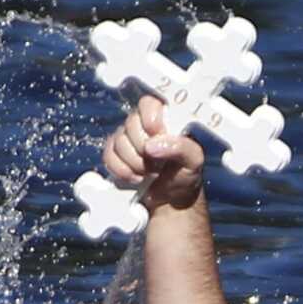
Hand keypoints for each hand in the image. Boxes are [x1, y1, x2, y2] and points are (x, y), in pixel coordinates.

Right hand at [101, 94, 205, 211]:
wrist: (171, 199)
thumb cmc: (186, 174)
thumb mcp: (194, 159)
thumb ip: (180, 147)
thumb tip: (152, 146)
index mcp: (165, 118)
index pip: (148, 103)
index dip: (149, 118)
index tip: (157, 133)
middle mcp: (143, 125)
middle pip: (131, 124)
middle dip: (143, 148)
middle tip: (158, 162)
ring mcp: (126, 140)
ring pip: (119, 142)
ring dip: (135, 163)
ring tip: (150, 173)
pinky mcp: (114, 155)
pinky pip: (108, 157)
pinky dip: (121, 170)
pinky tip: (135, 177)